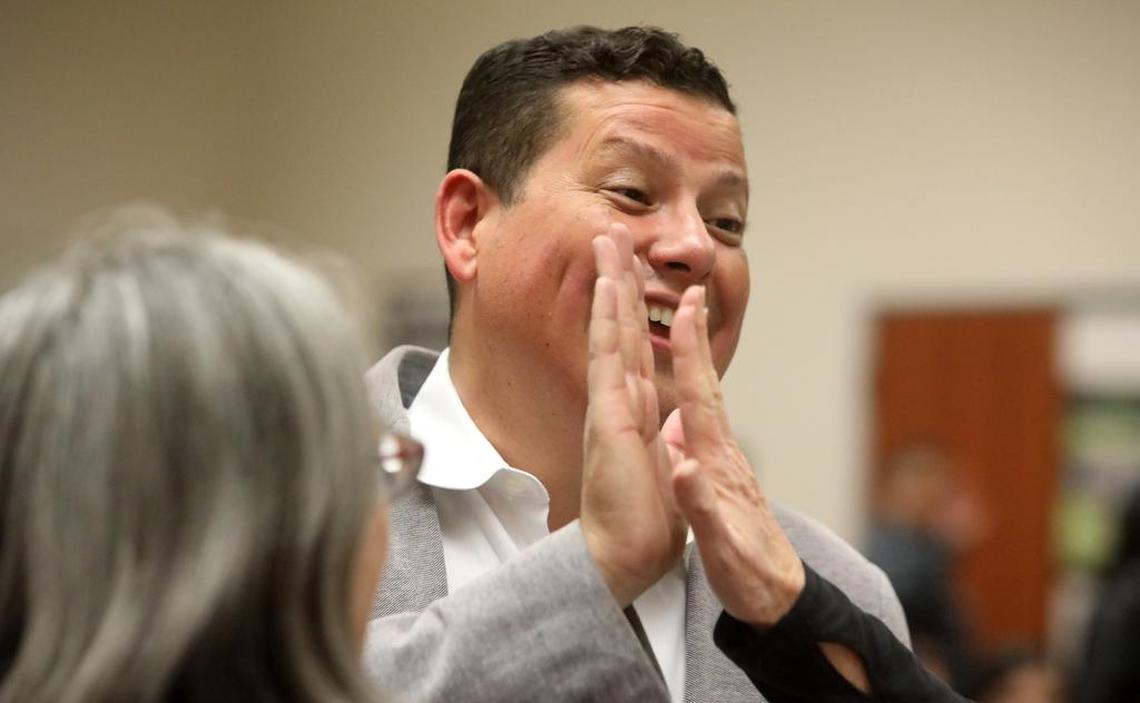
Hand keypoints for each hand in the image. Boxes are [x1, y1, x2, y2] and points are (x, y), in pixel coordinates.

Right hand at [580, 223, 686, 606]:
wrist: (628, 559)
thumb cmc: (647, 526)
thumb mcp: (672, 480)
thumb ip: (670, 452)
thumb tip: (673, 438)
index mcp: (642, 415)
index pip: (638, 349)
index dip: (638, 307)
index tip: (638, 269)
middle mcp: (624, 403)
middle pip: (619, 328)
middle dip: (616, 279)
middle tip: (612, 234)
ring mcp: (614, 408)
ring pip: (612, 332)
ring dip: (610, 284)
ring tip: (608, 240)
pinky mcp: (611, 420)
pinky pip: (609, 358)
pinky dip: (606, 320)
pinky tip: (606, 287)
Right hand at [666, 285, 804, 625]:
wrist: (780, 599)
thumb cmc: (750, 575)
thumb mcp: (722, 547)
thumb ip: (702, 507)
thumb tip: (684, 468)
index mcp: (716, 464)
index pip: (700, 398)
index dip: (692, 353)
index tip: (688, 307)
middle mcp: (722, 454)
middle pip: (706, 387)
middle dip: (695, 340)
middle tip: (692, 295)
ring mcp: (725, 463)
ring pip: (705, 400)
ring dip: (694, 361)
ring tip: (687, 329)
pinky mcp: (722, 476)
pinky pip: (701, 423)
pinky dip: (692, 397)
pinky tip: (681, 401)